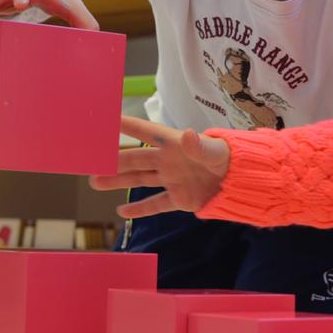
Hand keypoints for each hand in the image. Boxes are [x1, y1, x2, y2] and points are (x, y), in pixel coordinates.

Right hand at [89, 115, 230, 217]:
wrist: (241, 180)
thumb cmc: (227, 157)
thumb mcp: (215, 151)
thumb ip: (199, 146)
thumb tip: (187, 134)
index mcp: (175, 144)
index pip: (147, 133)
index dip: (128, 126)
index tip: (107, 120)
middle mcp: (169, 161)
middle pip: (137, 159)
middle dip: (114, 160)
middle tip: (91, 162)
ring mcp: (172, 180)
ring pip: (140, 180)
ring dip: (118, 182)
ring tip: (96, 182)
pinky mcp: (179, 199)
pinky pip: (156, 204)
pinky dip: (140, 209)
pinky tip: (122, 212)